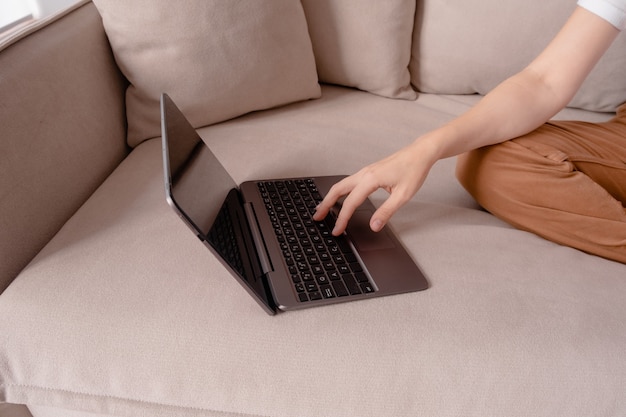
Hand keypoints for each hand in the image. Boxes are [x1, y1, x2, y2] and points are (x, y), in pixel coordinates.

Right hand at [313, 139, 437, 234]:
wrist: (420, 153)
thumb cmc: (414, 170)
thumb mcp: (403, 195)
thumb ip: (386, 212)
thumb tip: (374, 226)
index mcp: (371, 179)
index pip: (351, 203)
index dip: (342, 219)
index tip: (336, 230)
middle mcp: (364, 173)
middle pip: (338, 189)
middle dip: (325, 204)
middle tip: (317, 217)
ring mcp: (365, 171)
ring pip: (341, 185)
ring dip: (330, 197)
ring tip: (322, 209)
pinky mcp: (368, 172)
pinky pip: (348, 182)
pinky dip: (339, 192)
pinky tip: (339, 198)